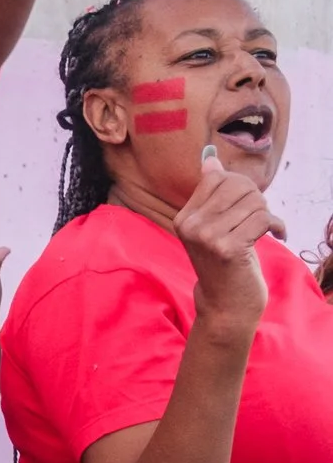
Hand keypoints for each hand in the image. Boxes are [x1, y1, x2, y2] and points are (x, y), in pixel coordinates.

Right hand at [177, 145, 278, 329]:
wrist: (226, 303)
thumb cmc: (225, 262)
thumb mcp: (214, 226)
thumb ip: (211, 194)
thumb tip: (210, 159)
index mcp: (184, 218)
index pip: (217, 178)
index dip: (240, 188)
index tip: (245, 206)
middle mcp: (190, 226)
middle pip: (238, 187)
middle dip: (257, 200)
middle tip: (259, 220)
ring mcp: (206, 238)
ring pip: (254, 202)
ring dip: (267, 215)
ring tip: (264, 230)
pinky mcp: (227, 249)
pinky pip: (263, 219)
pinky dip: (277, 226)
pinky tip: (277, 236)